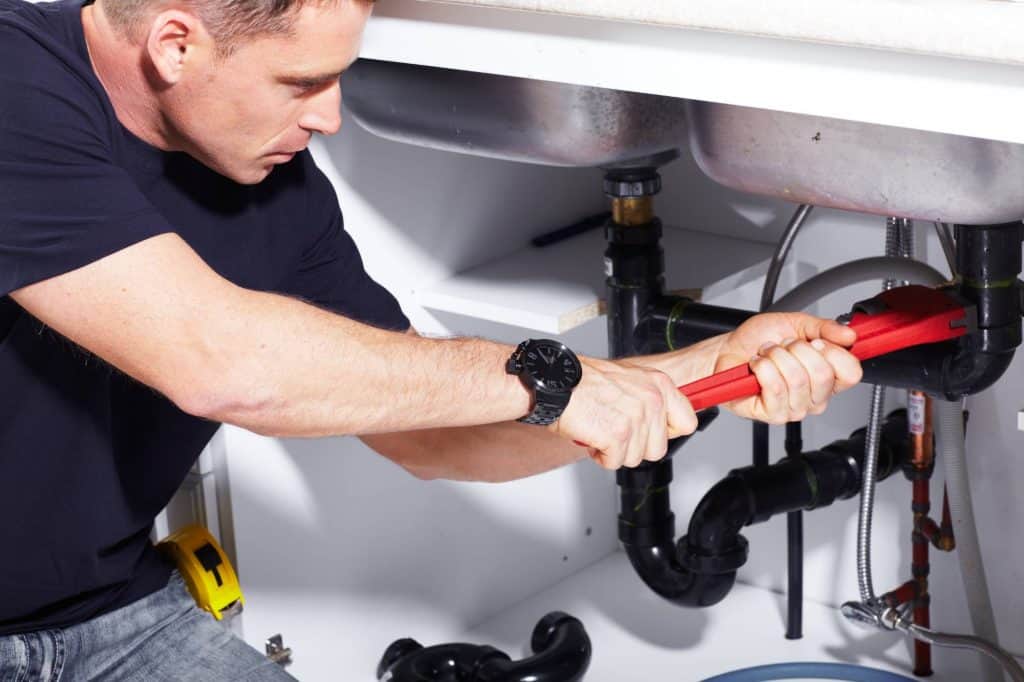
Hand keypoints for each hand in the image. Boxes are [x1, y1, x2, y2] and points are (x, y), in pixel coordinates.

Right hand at [550, 356, 697, 469]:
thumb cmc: (583, 381)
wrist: (555, 383)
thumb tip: (662, 420)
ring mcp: (636, 418)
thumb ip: (650, 398)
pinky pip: (615, 462)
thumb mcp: (628, 378)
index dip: (667, 433)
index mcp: (658, 384)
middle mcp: (651, 399)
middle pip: (658, 448)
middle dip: (635, 446)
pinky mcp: (617, 435)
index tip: (652, 431)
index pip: (687, 422)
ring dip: (615, 450)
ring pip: (636, 458)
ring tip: (601, 429)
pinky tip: (593, 437)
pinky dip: (600, 455)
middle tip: (616, 430)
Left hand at [715, 312, 862, 422]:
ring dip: (776, 357)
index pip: (851, 373)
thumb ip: (825, 327)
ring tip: (767, 354)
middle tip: (783, 346)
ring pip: (797, 379)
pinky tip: (757, 365)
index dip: (834, 353)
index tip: (816, 341)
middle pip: (823, 374)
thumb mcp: (796, 324)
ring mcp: (794, 408)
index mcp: (828, 377)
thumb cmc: (760, 340)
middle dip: (797, 349)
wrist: (729, 351)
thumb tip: (849, 334)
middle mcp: (815, 397)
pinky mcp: (773, 414)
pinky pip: (775, 387)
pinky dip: (762, 367)